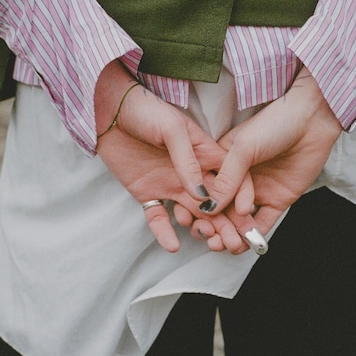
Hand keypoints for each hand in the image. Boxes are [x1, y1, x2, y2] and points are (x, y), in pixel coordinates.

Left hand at [94, 61, 254, 251]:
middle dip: (228, 223)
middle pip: (216, 203)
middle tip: (235, 243)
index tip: (247, 216)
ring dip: (203, 230)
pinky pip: (159, 218)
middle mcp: (191, 173)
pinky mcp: (148, 194)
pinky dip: (165, 232)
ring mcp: (170, 185)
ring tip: (209, 242)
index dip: (241, 198)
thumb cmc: (146, 111)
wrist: (109, 112)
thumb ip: (188, 161)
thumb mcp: (173, 130)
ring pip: (193, 215)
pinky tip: (173, 245)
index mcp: (205, 154)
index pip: (231, 180)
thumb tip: (202, 196)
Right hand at [201, 69, 342, 237]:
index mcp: (223, 161)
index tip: (191, 222)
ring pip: (240, 220)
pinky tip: (247, 243)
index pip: (206, 189)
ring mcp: (258, 191)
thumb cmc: (274, 124)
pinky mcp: (278, 200)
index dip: (197, 206)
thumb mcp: (244, 147)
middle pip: (221, 208)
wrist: (312, 121)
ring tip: (226, 245)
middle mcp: (238, 179)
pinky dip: (255, 235)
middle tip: (210, 240)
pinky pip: (264, 222)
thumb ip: (227, 177)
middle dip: (214, 226)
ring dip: (232, 234)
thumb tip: (210, 205)